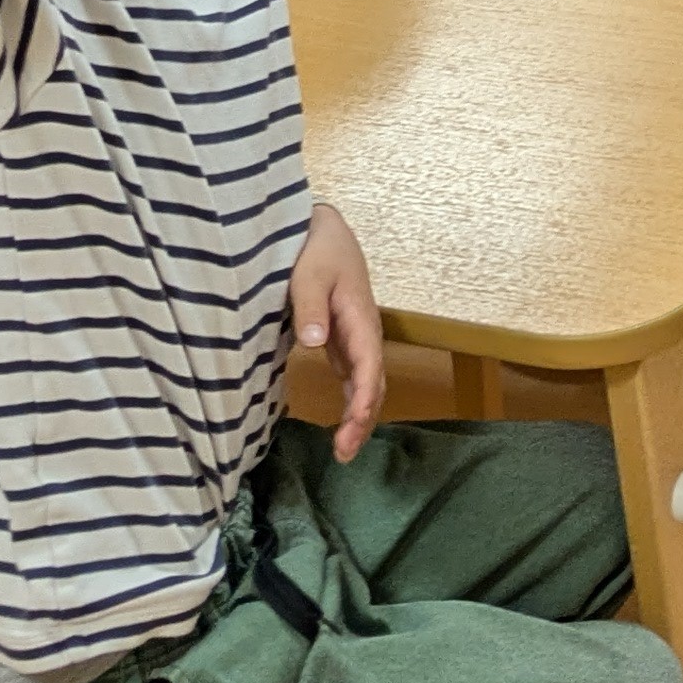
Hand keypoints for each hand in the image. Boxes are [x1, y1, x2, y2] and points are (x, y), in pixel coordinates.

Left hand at [290, 203, 385, 461]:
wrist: (322, 228)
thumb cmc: (317, 248)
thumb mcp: (309, 272)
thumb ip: (310, 307)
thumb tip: (315, 344)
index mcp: (360, 318)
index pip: (369, 366)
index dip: (363, 399)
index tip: (352, 427)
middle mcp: (364, 332)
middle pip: (373, 383)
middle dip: (363, 420)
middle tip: (344, 454)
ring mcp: (355, 336)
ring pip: (366, 383)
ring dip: (359, 415)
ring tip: (344, 450)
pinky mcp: (343, 337)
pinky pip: (354, 375)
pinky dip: (352, 400)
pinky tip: (342, 422)